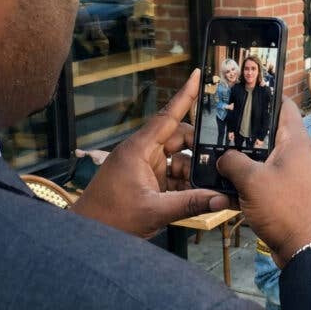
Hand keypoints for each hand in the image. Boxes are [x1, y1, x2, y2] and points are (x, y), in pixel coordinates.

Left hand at [71, 70, 229, 237]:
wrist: (88, 234)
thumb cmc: (110, 218)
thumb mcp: (154, 211)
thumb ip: (189, 204)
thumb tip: (220, 199)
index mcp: (139, 149)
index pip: (167, 116)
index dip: (184, 96)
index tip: (197, 75)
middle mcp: (143, 153)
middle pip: (179, 139)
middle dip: (200, 149)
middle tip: (222, 158)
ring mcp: (145, 168)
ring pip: (179, 160)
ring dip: (194, 172)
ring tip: (213, 184)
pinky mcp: (147, 182)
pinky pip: (173, 177)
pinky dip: (187, 185)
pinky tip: (200, 196)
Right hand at [216, 99, 310, 266]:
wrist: (305, 250)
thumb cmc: (285, 209)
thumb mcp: (251, 180)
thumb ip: (232, 162)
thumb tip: (222, 158)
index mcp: (295, 141)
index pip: (284, 106)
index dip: (265, 96)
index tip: (242, 92)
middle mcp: (297, 155)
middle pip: (269, 134)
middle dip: (244, 133)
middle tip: (220, 129)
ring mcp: (293, 176)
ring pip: (263, 160)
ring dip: (242, 162)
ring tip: (216, 159)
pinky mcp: (287, 195)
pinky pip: (264, 182)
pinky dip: (247, 185)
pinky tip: (225, 191)